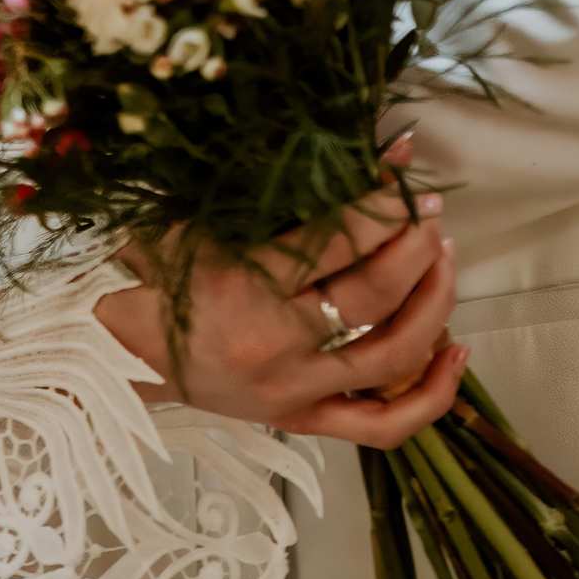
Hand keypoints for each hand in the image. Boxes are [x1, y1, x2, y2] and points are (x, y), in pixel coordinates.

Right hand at [94, 147, 465, 448]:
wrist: (120, 354)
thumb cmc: (160, 271)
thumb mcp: (201, 220)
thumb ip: (270, 195)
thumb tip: (350, 152)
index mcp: (244, 286)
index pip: (336, 239)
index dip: (381, 199)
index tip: (407, 166)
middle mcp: (275, 347)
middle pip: (373, 296)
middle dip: (414, 243)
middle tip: (429, 208)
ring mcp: (295, 393)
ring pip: (391, 356)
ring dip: (432, 302)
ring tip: (444, 258)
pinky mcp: (305, 422)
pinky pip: (383, 426)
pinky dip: (430, 394)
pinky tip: (458, 351)